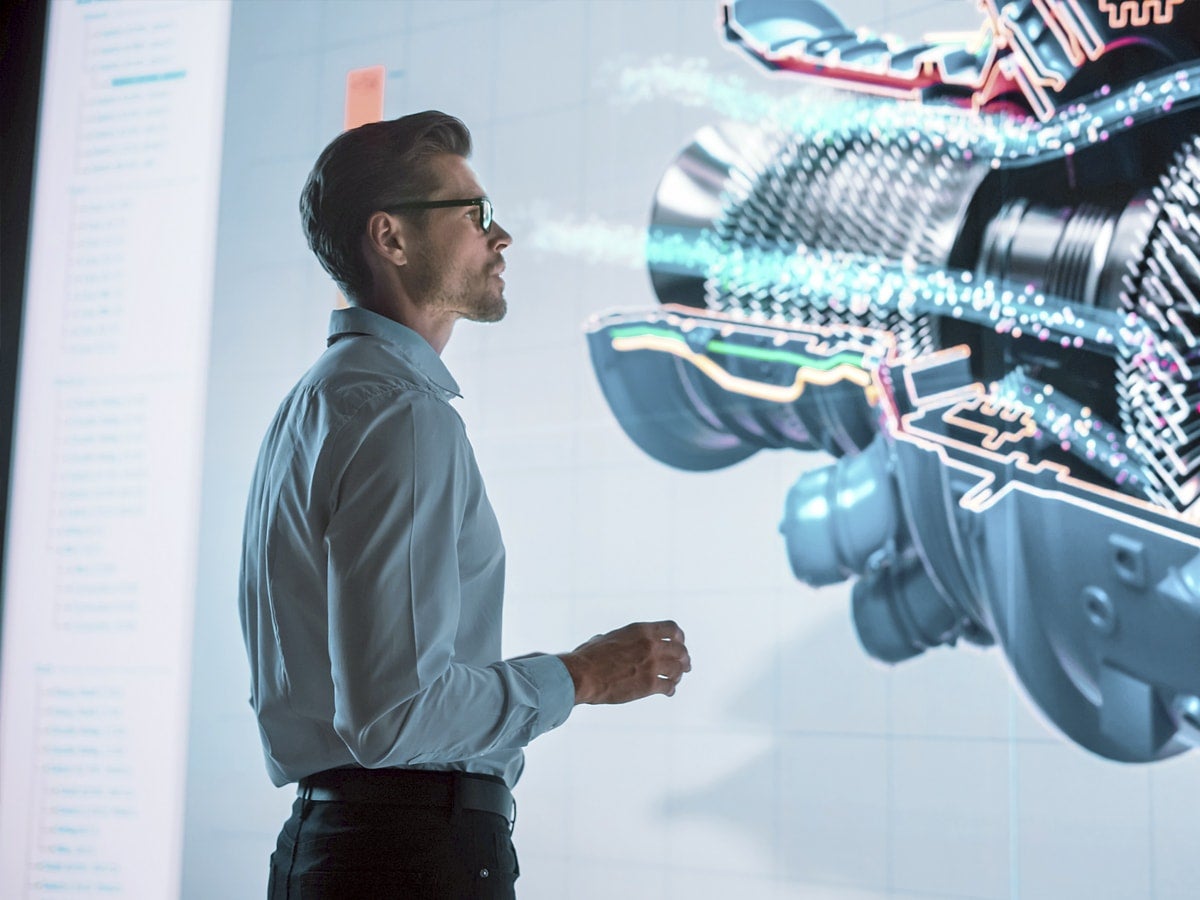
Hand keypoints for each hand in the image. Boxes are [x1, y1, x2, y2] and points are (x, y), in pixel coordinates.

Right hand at [557, 621, 690, 704]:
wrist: (583, 675)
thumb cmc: (588, 657)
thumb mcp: (607, 637)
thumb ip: (619, 639)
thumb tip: (609, 640)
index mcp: (641, 630)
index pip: (672, 629)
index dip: (679, 637)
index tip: (680, 644)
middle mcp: (650, 645)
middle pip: (679, 650)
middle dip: (684, 658)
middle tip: (685, 665)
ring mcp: (652, 664)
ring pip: (678, 669)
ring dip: (678, 674)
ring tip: (675, 680)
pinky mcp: (649, 684)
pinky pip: (669, 686)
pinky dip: (671, 689)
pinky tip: (668, 692)